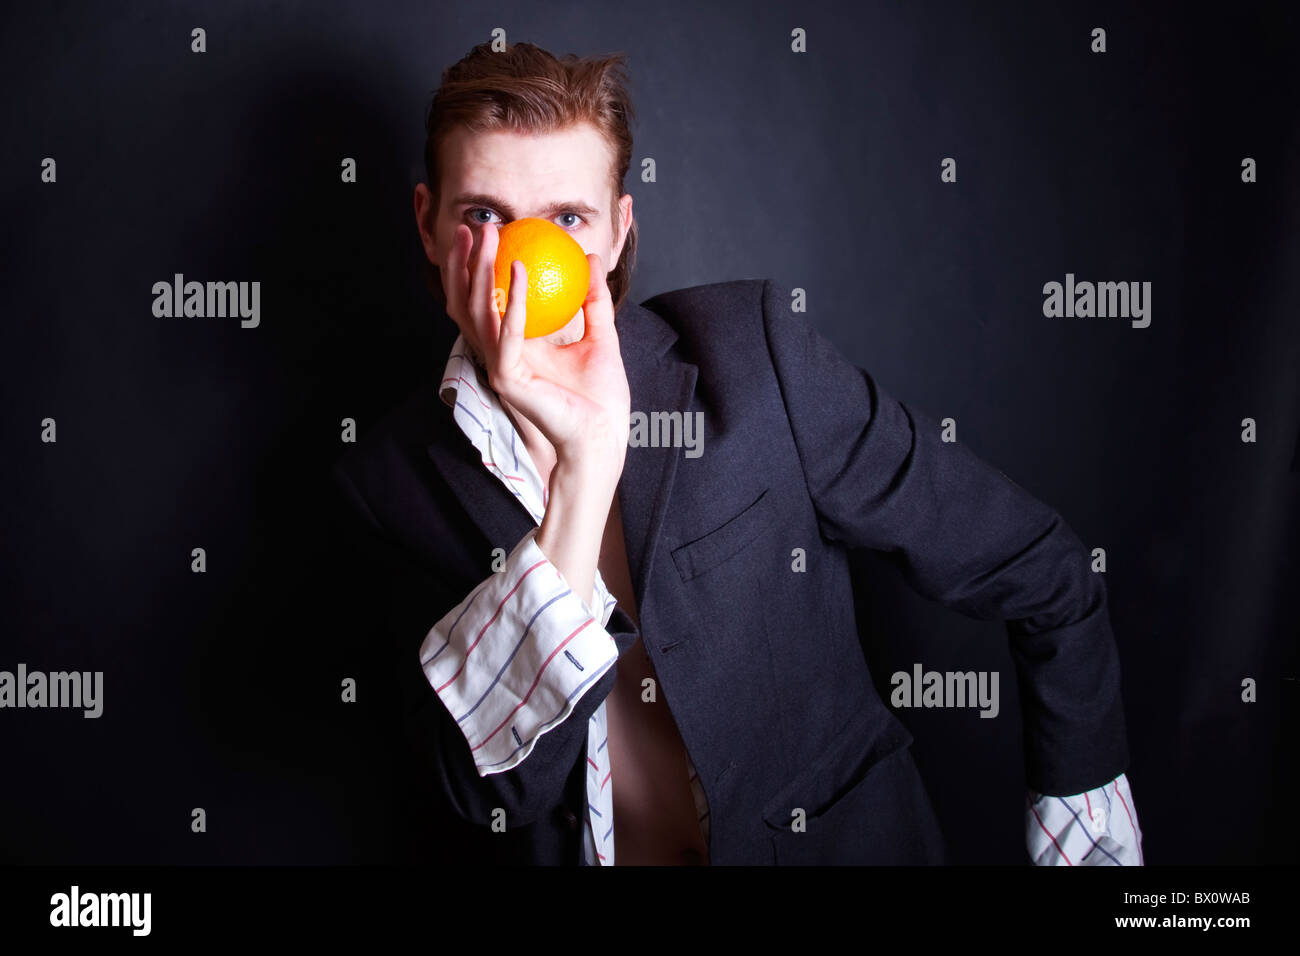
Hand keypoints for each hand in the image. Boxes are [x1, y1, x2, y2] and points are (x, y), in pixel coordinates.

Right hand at [442, 222, 630, 470]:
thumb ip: (593, 299)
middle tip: (474, 226)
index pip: (486, 301)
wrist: (603, 437)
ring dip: (482, 271)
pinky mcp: (509, 380)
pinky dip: (513, 301)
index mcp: (515, 347)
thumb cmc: (601, 398)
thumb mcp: (601, 335)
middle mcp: (500, 355)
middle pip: (469, 302)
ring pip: (478, 312)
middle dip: (465, 262)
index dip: (478, 267)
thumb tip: (590, 258)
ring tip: (489, 238)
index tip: (488, 232)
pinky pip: (507, 335)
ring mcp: (500, 368)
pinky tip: (520, 271)